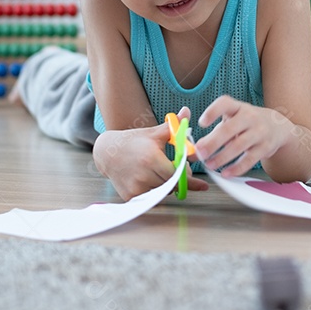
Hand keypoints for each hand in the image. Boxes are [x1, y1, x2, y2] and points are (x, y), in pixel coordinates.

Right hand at [92, 119, 208, 200]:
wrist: (107, 152)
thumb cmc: (135, 141)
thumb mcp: (155, 133)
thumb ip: (174, 126)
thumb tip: (187, 111)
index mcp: (152, 158)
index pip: (178, 175)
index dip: (190, 179)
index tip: (203, 185)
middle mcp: (143, 175)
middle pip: (173, 185)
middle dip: (178, 179)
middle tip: (174, 169)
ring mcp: (136, 187)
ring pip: (163, 192)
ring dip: (166, 185)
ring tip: (157, 171)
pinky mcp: (130, 196)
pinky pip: (152, 198)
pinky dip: (155, 191)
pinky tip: (148, 179)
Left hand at [194, 96, 299, 176]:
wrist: (277, 126)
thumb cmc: (247, 123)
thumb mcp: (232, 120)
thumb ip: (213, 134)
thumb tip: (193, 151)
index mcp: (238, 107)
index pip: (224, 103)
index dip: (212, 112)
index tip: (201, 123)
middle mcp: (250, 117)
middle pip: (229, 129)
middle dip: (213, 142)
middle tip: (200, 152)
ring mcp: (259, 132)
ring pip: (239, 145)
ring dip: (222, 157)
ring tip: (209, 165)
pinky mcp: (265, 147)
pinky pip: (249, 159)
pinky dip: (236, 168)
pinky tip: (226, 173)